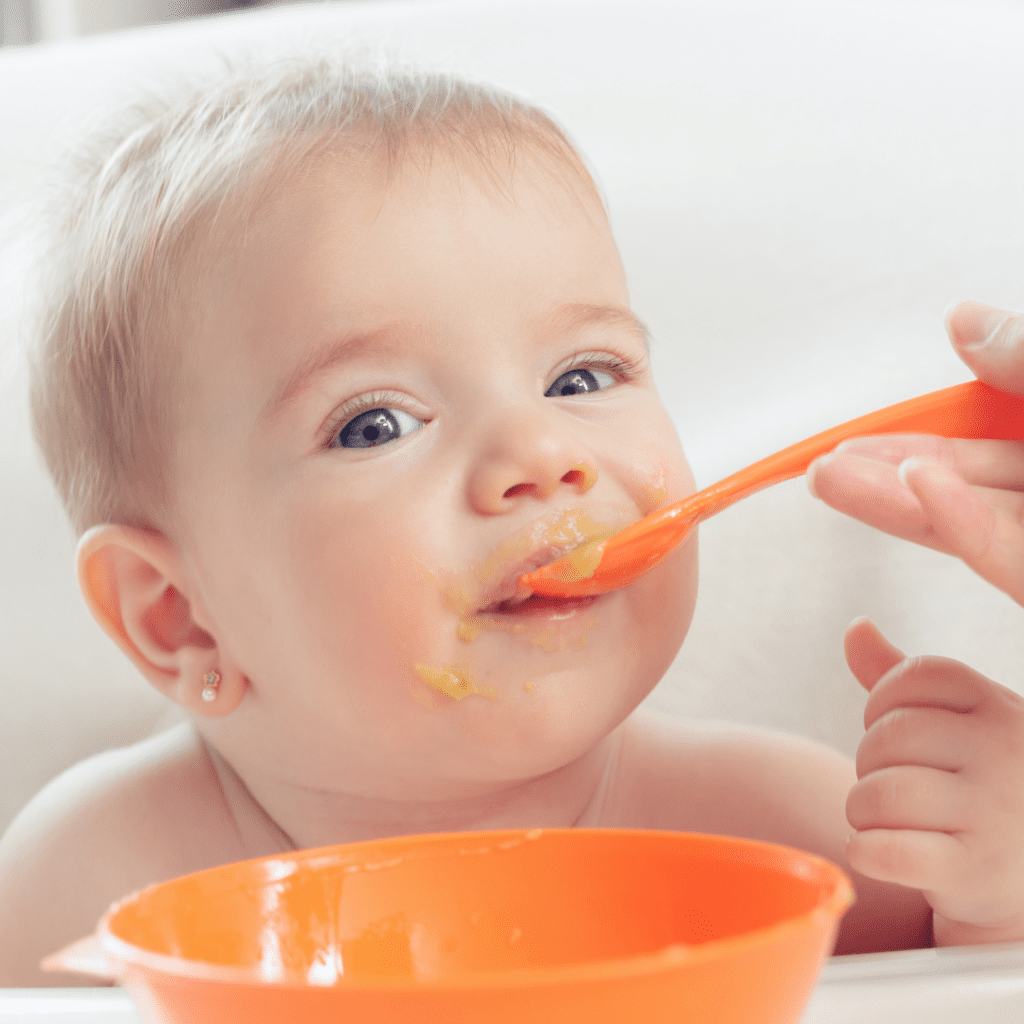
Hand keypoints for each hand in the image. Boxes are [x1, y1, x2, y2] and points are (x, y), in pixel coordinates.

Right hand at [807, 300, 1023, 606]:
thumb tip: (963, 320)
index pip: (986, 441)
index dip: (921, 436)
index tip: (858, 440)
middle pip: (972, 484)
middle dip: (887, 475)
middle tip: (822, 470)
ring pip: (981, 526)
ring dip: (902, 503)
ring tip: (833, 480)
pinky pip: (1015, 560)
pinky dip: (965, 523)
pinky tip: (917, 486)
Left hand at [845, 617, 1023, 945]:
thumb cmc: (986, 785)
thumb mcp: (966, 722)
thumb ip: (904, 675)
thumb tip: (856, 626)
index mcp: (1002, 709)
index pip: (915, 676)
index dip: (882, 701)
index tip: (892, 731)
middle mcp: (1005, 755)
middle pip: (888, 736)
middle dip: (868, 762)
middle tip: (888, 783)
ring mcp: (994, 815)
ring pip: (880, 794)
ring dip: (862, 809)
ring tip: (881, 819)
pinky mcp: (975, 873)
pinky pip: (887, 851)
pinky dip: (864, 852)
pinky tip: (874, 851)